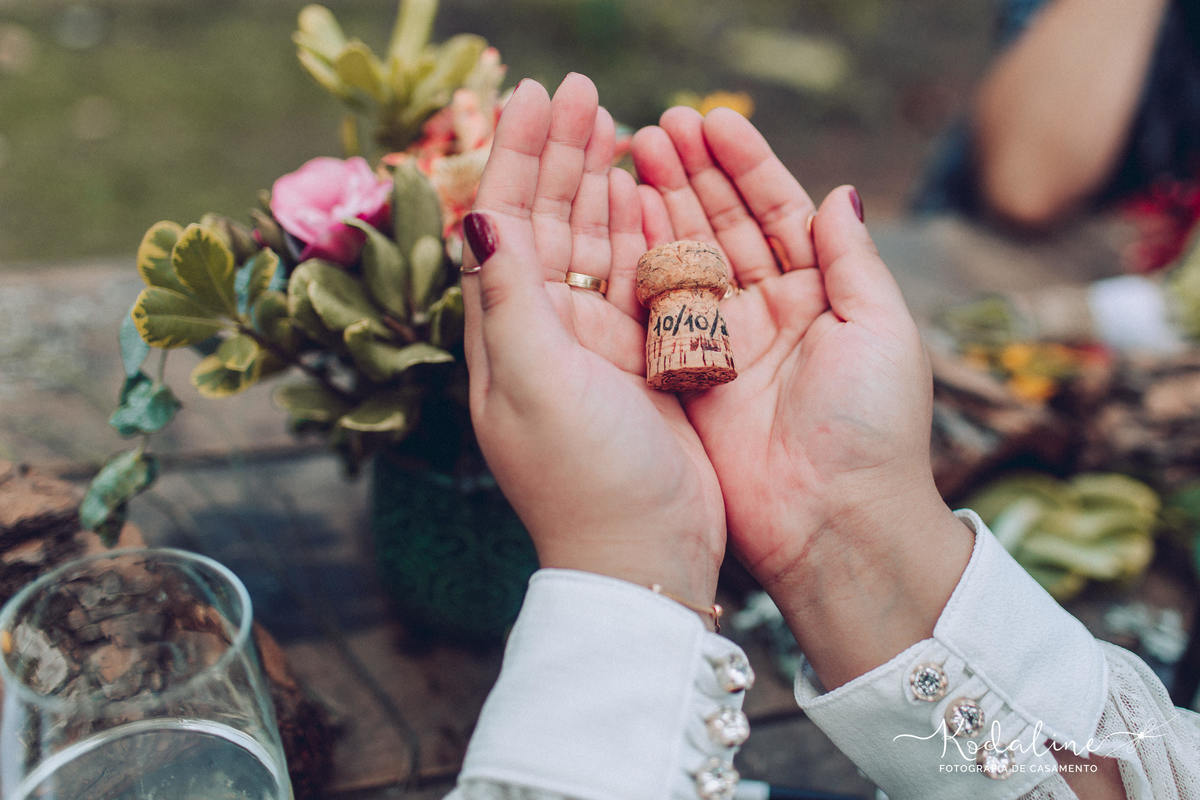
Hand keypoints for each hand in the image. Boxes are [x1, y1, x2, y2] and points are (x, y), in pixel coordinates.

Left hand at [460, 76, 724, 608]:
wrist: (646, 553)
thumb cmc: (586, 477)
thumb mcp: (538, 382)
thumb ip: (508, 295)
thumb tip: (475, 209)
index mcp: (506, 332)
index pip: (503, 221)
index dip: (514, 153)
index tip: (531, 91)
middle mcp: (542, 331)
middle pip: (546, 220)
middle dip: (558, 152)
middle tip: (577, 87)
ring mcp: (591, 344)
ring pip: (590, 242)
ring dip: (596, 181)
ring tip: (609, 122)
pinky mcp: (638, 359)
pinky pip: (633, 278)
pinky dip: (636, 231)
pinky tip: (640, 192)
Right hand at [632, 107, 972, 684]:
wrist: (835, 523)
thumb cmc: (874, 428)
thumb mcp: (881, 329)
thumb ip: (853, 258)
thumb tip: (839, 191)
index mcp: (827, 296)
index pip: (781, 213)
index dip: (747, 164)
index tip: (712, 120)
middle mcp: (774, 314)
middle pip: (728, 227)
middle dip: (695, 174)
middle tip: (657, 126)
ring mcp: (727, 345)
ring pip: (690, 259)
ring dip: (664, 205)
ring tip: (633, 153)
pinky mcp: (690, 380)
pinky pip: (664, 312)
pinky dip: (645, 264)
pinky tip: (625, 217)